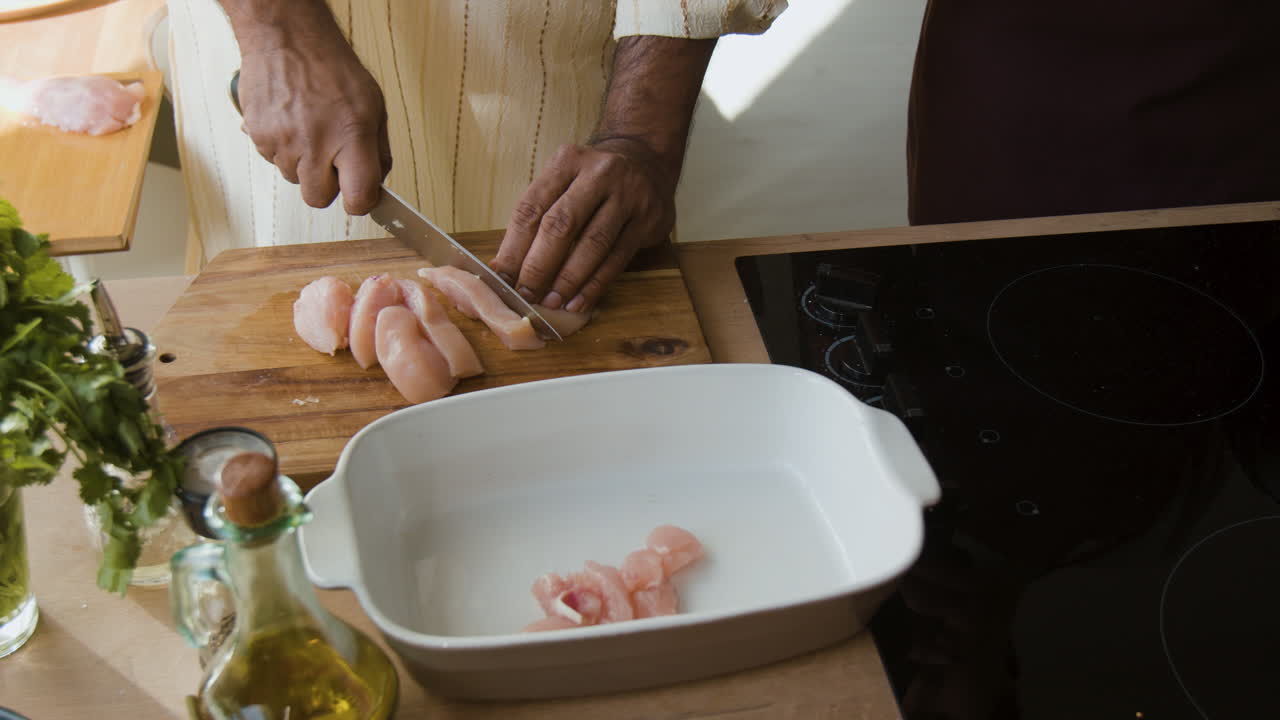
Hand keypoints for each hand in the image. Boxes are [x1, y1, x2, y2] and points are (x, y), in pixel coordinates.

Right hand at [236, 31, 389, 214]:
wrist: (287, 38)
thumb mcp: (374, 105)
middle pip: (318, 198)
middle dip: (327, 186)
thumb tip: (376, 185)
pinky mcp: (258, 136)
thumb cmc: (332, 68)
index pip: (357, 196)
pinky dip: (284, 148)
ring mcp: (282, 141)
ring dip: (303, 163)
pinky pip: (273, 160)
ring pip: (294, 179)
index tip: (360, 196)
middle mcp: (315, 142)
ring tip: (310, 129)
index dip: (360, 202)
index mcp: (351, 135)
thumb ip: (379, 150)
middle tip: (331, 159)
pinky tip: (292, 122)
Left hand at [490, 138, 676, 312]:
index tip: (502, 279)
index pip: (532, 208)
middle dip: (539, 266)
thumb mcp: (564, 182)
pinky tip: (579, 302)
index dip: (513, 247)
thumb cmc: (592, 182)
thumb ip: (537, 218)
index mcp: (566, 162)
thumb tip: (503, 268)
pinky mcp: (648, 220)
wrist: (648, 162)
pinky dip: (595, 285)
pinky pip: (617, 259)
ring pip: (593, 244)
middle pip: (561, 224)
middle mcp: (598, 174)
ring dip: (569, 279)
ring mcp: (628, 196)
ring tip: (552, 303)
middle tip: (526, 295)